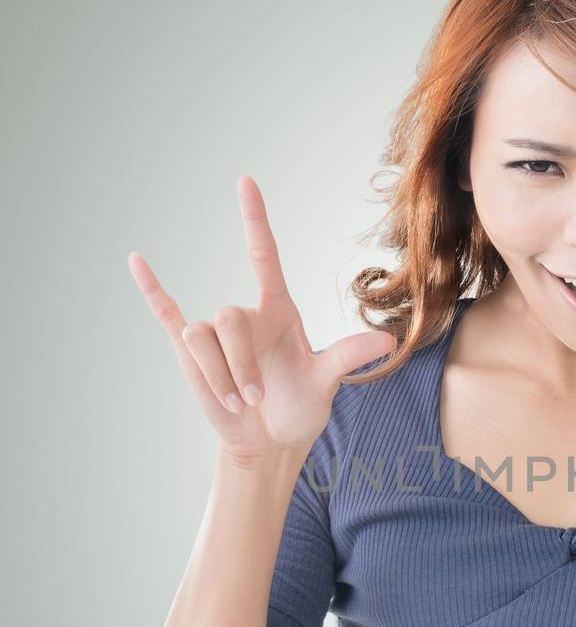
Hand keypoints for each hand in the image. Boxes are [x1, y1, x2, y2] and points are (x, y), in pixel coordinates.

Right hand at [128, 175, 396, 463]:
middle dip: (240, 365)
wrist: (270, 444)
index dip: (254, 220)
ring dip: (218, 377)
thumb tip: (388, 341)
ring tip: (237, 404)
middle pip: (228, 319)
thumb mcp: (326, 383)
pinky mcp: (192, 354)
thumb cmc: (299, 410)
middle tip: (255, 399)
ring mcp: (215, 335)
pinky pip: (167, 314)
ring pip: (200, 338)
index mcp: (278, 311)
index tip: (245, 182)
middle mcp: (245, 317)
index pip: (263, 256)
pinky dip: (152, 289)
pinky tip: (136, 261)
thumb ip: (348, 357)